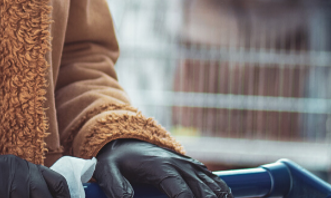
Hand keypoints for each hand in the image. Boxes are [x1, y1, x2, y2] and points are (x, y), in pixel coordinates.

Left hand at [94, 139, 230, 197]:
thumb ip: (116, 188)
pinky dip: (222, 192)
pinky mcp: (193, 167)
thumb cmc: (116, 160)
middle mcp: (180, 165)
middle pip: (204, 192)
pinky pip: (214, 181)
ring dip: (221, 197)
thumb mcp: (107, 171)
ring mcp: (189, 165)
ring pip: (214, 186)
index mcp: (161, 168)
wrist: (124, 138)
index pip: (182, 194)